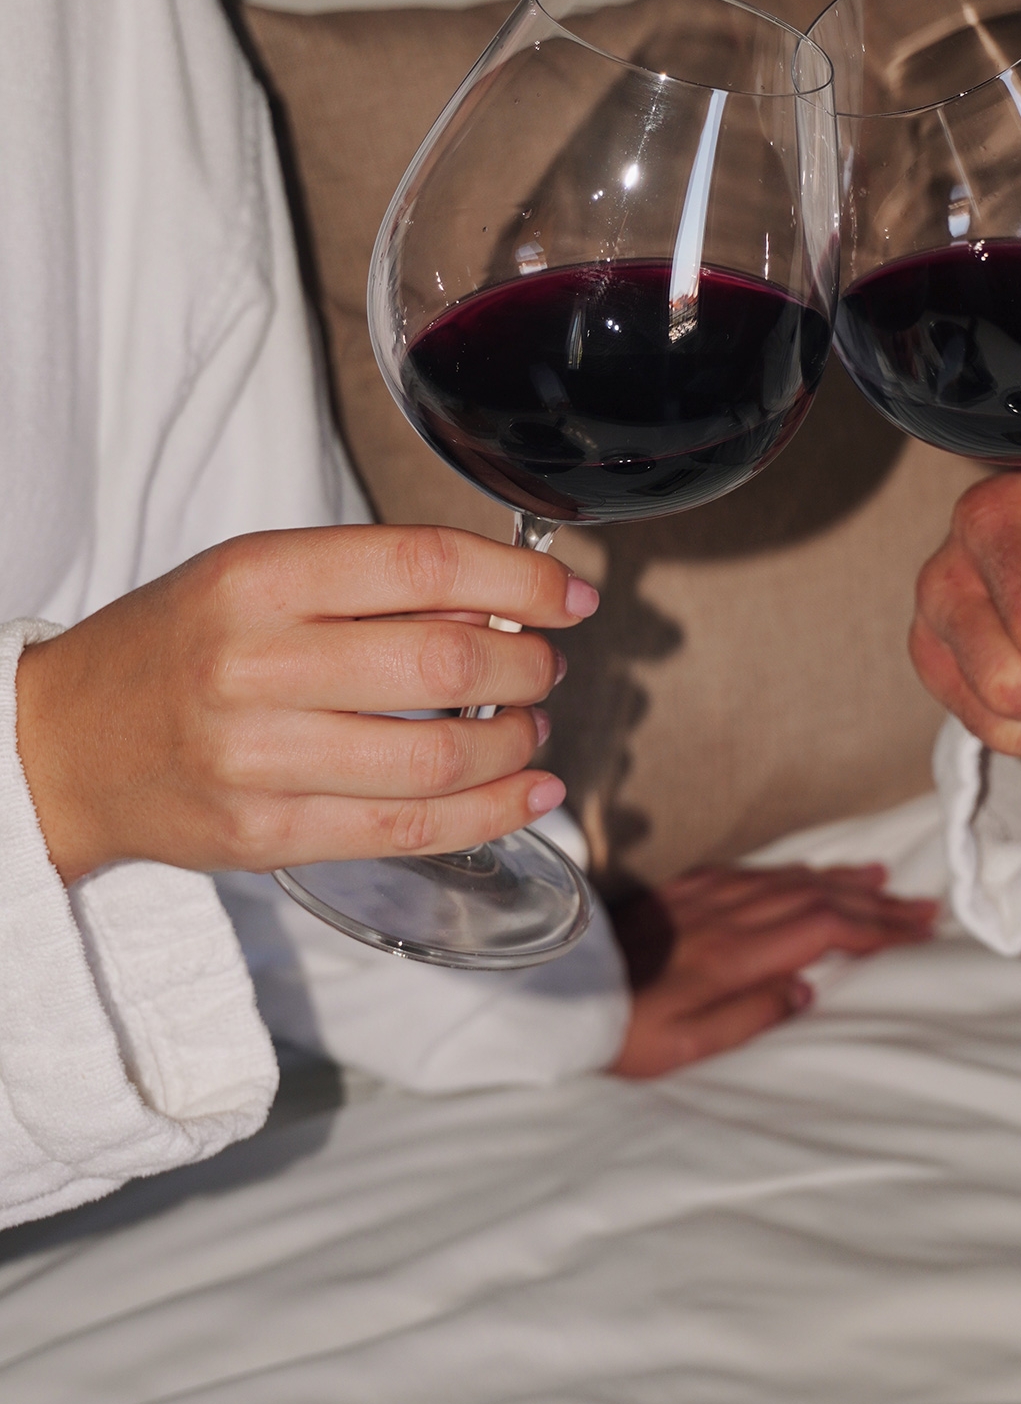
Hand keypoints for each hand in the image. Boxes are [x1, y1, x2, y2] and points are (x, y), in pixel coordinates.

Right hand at [15, 525, 599, 885]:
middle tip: (546, 666)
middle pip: (445, 666)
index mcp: (259, 578)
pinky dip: (492, 814)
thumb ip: (368, 583)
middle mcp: (257, 664)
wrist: (66, 744)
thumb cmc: (180, 647)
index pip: (423, 566)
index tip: (570, 594)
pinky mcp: (268, 837)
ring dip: (515, 743)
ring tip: (529, 728)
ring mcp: (260, 759)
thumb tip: (506, 604)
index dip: (520, 582)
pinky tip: (530, 793)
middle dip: (528, 667)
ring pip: (439, 758)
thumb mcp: (255, 576)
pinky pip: (409, 829)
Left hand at [607, 862, 938, 1077]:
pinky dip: (795, 871)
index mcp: (733, 953)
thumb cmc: (621, 1031)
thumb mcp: (687, 1045)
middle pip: (818, 896)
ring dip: (842, 879)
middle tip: (922, 906)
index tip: (916, 933)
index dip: (876, 927)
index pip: (824, 928)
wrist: (556, 988)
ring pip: (790, 878)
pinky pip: (755, 871)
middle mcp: (725, 914)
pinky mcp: (684, 890)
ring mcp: (705, 896)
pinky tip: (808, 873)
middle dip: (875, 900)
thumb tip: (808, 992)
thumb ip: (751, 1016)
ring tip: (882, 878)